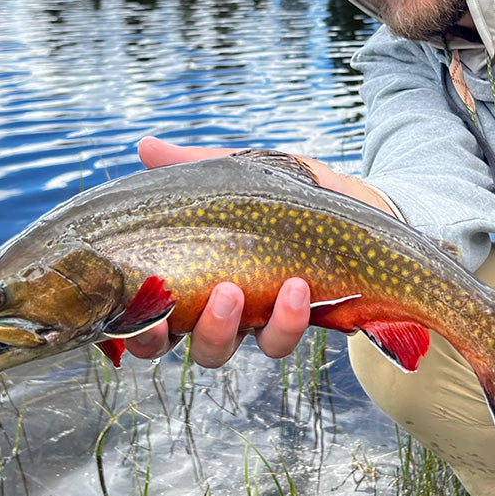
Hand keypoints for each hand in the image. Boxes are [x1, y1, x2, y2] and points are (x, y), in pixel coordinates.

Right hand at [126, 137, 387, 365]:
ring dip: (228, 327)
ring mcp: (254, 323)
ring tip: (238, 290)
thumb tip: (146, 146)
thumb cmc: (286, 193)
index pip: (149, 319)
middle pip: (185, 344)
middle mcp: (217, 312)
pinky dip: (285, 318)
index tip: (141, 315)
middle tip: (215, 294)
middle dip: (191, 328)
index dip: (137, 329)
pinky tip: (295, 287)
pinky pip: (279, 339)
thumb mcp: (239, 173)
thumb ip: (190, 165)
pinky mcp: (295, 325)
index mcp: (190, 279)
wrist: (356, 204)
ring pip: (225, 350)